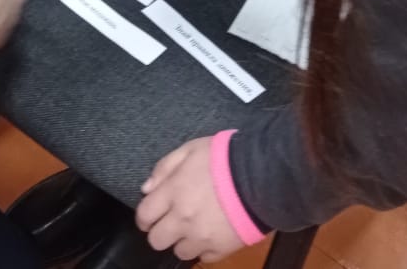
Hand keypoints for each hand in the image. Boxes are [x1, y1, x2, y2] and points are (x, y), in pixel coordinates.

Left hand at [137, 137, 243, 263]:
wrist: (262, 175)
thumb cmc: (225, 157)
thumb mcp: (191, 149)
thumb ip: (165, 167)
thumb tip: (146, 188)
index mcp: (172, 193)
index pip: (144, 215)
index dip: (145, 216)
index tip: (151, 214)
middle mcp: (182, 219)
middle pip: (157, 240)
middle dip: (161, 231)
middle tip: (171, 221)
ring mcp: (201, 237)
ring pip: (179, 252)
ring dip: (182, 241)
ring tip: (193, 228)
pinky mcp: (222, 248)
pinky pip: (204, 258)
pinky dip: (205, 248)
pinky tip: (211, 234)